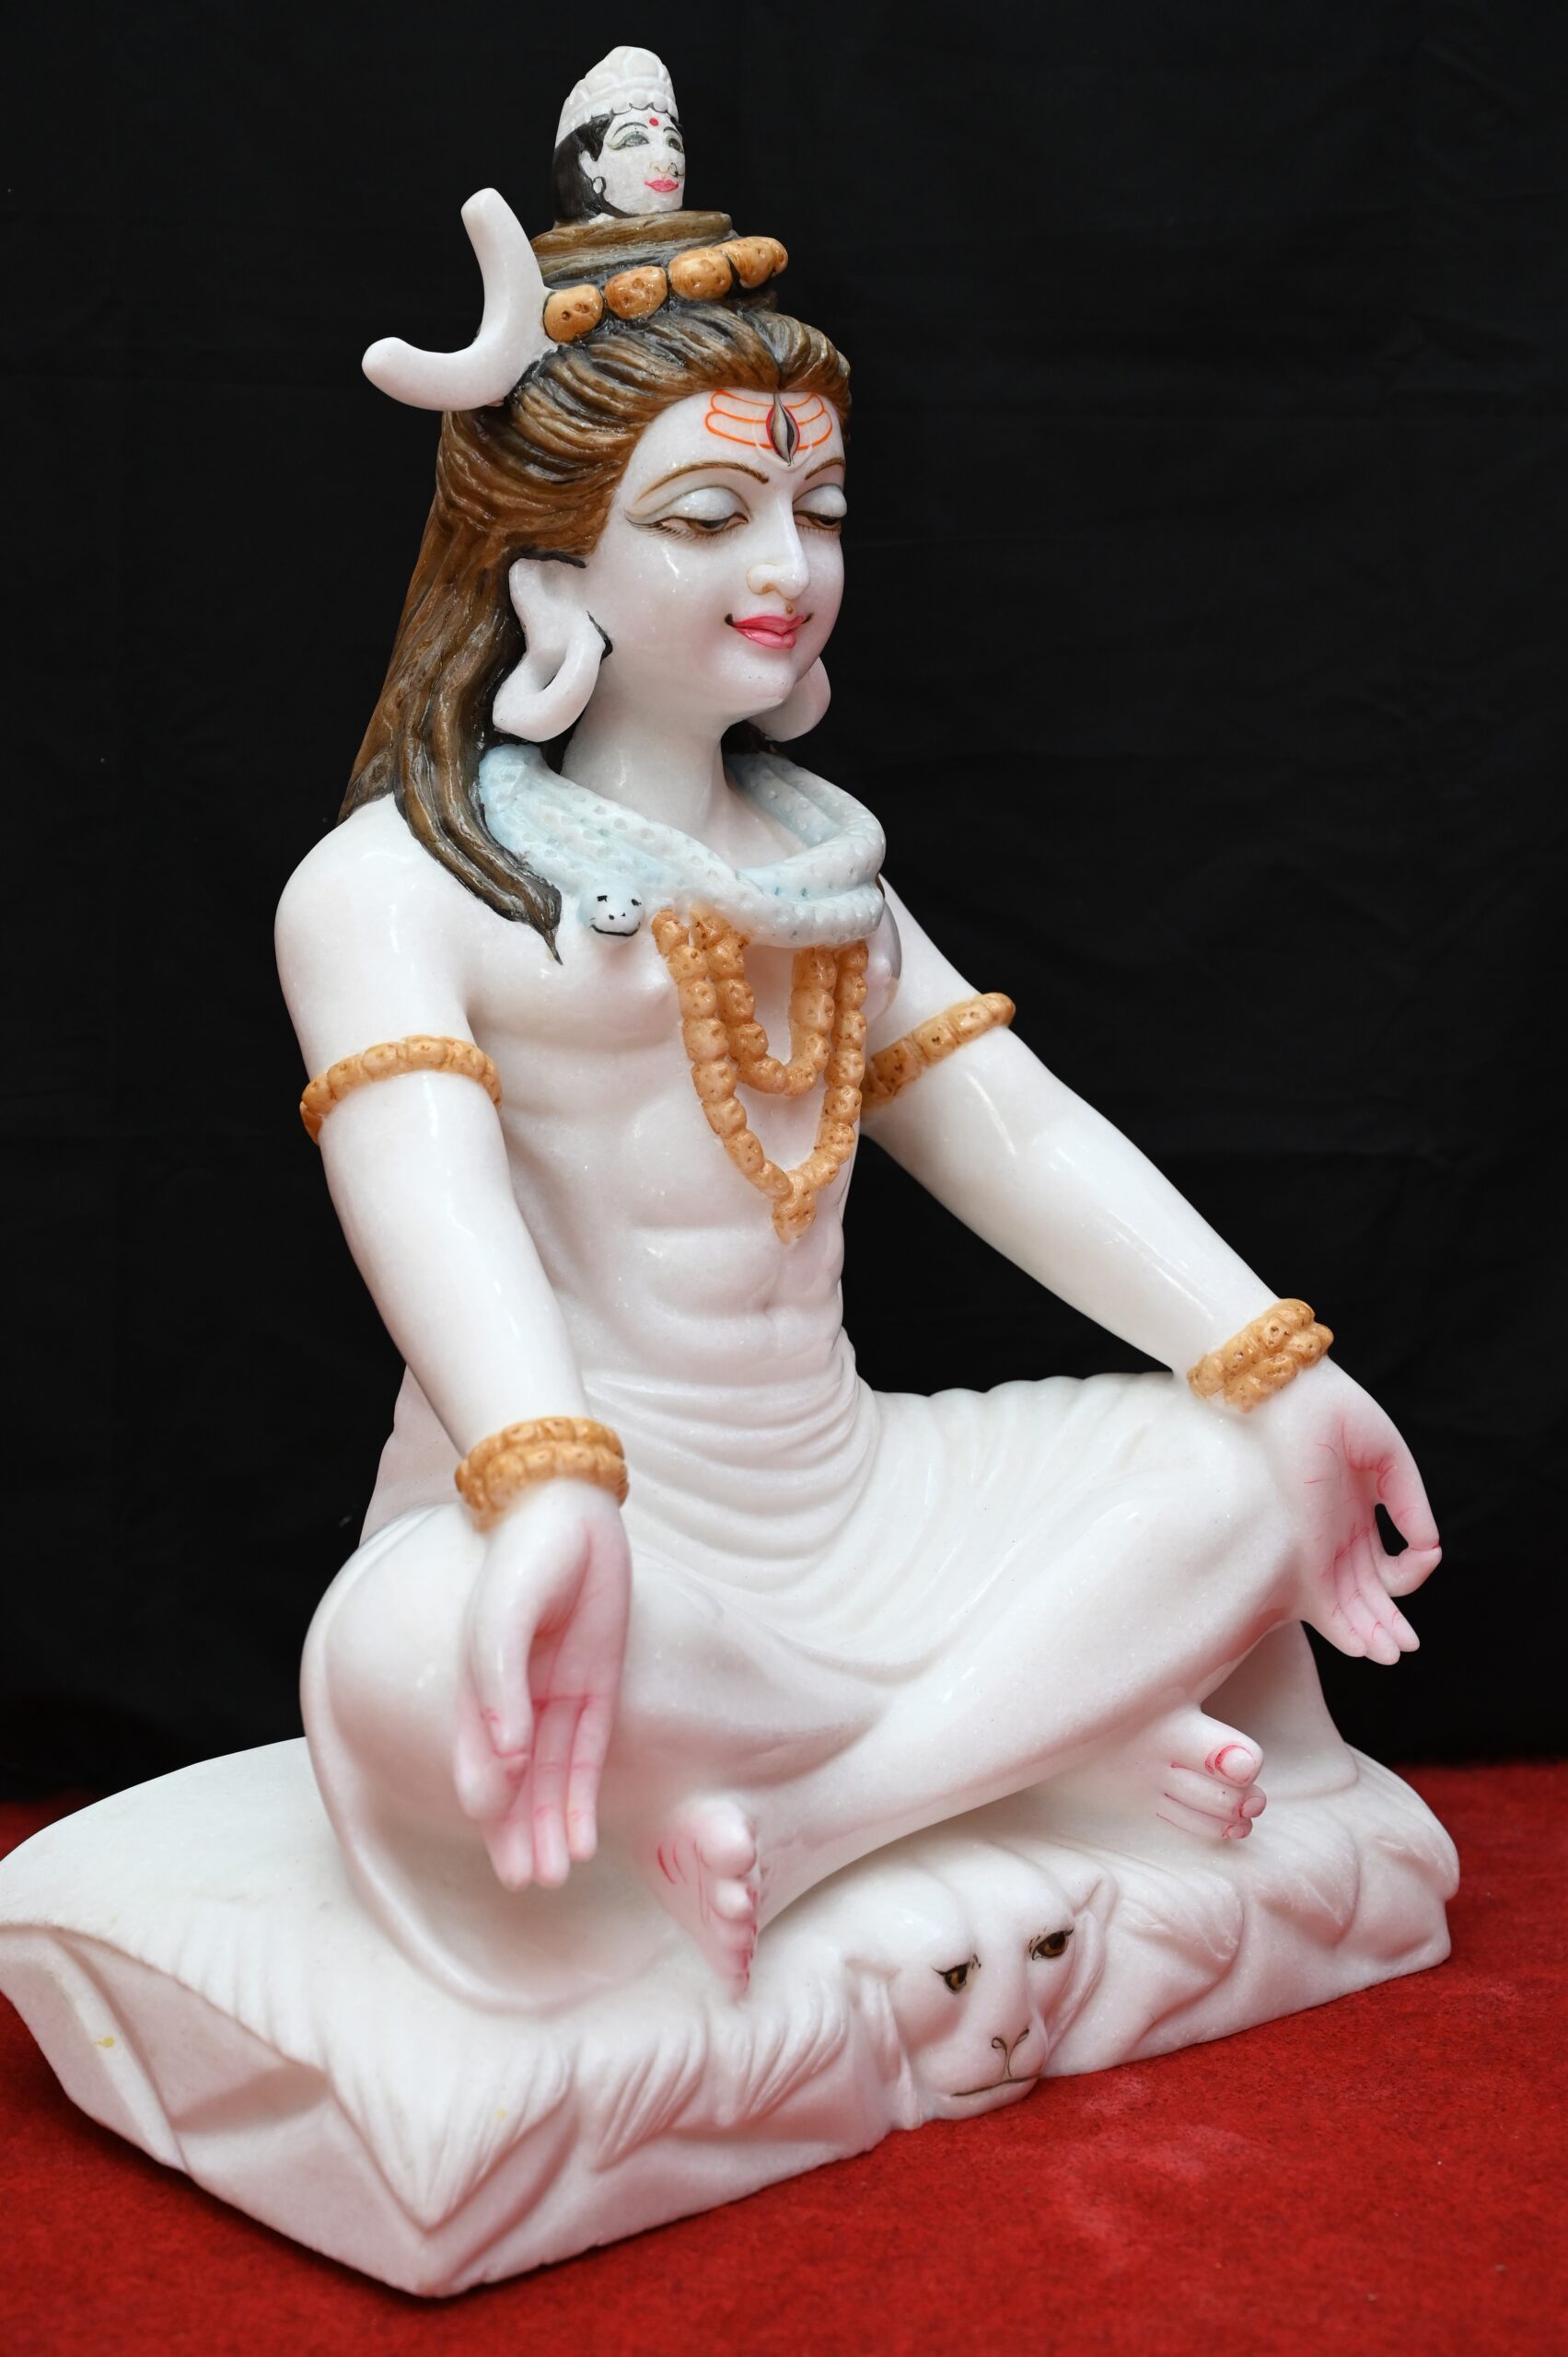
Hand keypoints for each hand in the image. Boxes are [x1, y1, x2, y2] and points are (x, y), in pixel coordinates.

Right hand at [451, 1478, 630, 1889]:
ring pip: (550, 1780)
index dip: (485, 1786)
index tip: (486, 1820)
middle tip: (522, 1883)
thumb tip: (506, 1747)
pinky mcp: (596, 1691)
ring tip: (548, 1879)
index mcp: (480, 1681)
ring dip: (548, 1829)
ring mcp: (556, 1696)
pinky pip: (587, 1757)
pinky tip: (581, 1842)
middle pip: (514, 1780)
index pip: (480, 1749)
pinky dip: (583, 1801)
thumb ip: (499, 1673)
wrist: (569, 1509)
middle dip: (517, 1832)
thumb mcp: (503, 1609)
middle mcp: (516, 1698)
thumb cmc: (524, 1554)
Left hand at [1255, 1361, 1441, 1663]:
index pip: (1384, 1562)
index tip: (1425, 1556)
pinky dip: (1345, 1629)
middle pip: (1365, 1593)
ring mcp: (1317, 1546)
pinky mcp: (1301, 1552)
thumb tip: (1430, 1549)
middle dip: (1387, 1622)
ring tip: (1391, 1655)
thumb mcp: (1389, 1459)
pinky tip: (1364, 1649)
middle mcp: (1336, 1535)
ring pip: (1347, 1606)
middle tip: (1408, 1645)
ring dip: (1371, 1634)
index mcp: (1356, 1512)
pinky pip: (1322, 1603)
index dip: (1409, 1571)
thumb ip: (1412, 1506)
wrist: (1287, 1396)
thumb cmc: (1336, 1412)